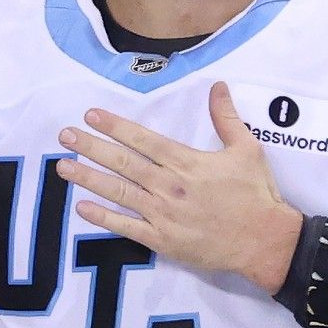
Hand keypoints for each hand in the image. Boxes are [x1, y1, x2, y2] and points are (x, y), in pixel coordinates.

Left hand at [55, 81, 302, 293]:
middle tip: (65, 135)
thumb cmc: (256, 194)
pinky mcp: (163, 240)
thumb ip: (226, 118)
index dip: (115, 126)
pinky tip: (83, 207)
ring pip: (118, 192)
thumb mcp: (247, 149)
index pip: (143, 140)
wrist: (264, 241)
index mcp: (186, 163)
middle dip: (91, 147)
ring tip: (63, 167)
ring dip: (88, 178)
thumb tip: (217, 86)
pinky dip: (103, 218)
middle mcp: (168, 186)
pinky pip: (126, 227)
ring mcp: (162, 215)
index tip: (91, 115)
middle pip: (123, 163)